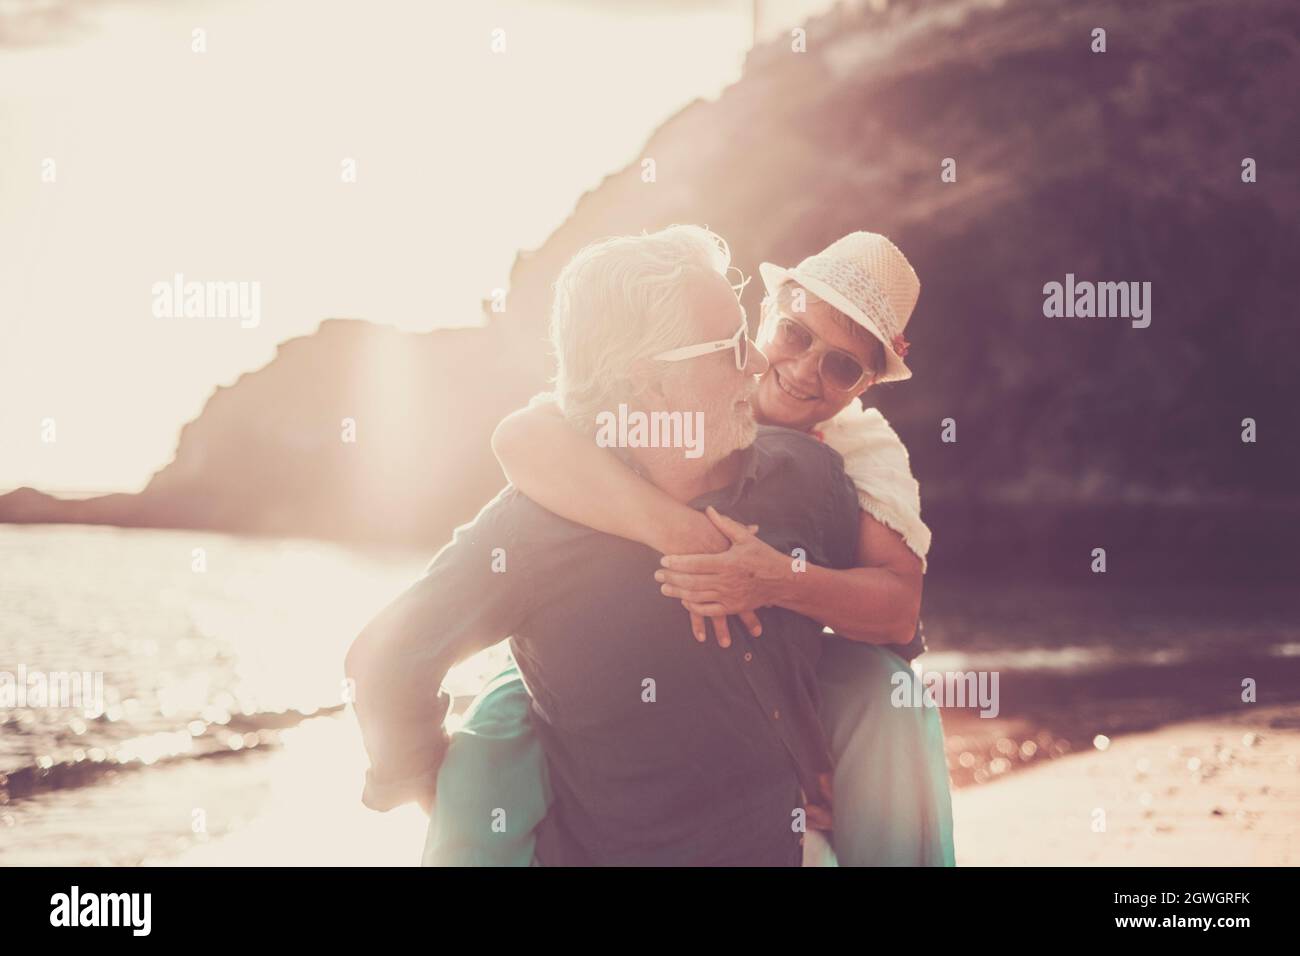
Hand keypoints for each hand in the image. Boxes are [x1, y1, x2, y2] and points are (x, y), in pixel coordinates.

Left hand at [657, 506, 789, 640]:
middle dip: (671, 578)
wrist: (782, 581)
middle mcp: (726, 581)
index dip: (677, 562)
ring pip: (697, 596)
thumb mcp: (745, 538)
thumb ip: (725, 525)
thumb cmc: (763, 557)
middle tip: (657, 575)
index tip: (663, 560)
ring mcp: (728, 596)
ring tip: (664, 588)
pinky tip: (684, 601)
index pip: (696, 563)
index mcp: (727, 562)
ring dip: (678, 593)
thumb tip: (709, 510)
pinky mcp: (732, 608)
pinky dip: (693, 607)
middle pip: (692, 581)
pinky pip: (708, 610)